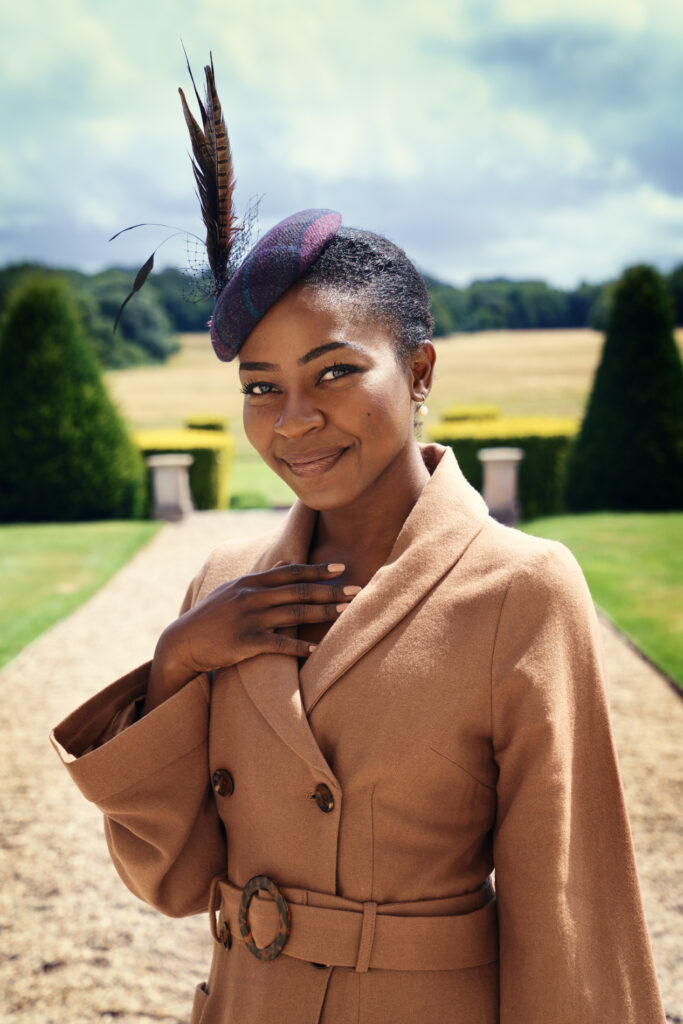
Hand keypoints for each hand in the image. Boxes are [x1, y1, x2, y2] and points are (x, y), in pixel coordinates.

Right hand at [143, 562, 358, 712]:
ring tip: (345, 613)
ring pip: (293, 615)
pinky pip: (278, 644)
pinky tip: (315, 648)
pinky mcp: (246, 642)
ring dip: (322, 613)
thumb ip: (261, 578)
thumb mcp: (233, 590)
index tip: (341, 568)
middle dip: (330, 590)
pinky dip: (298, 646)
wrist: (184, 641)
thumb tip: (284, 564)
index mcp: (250, 582)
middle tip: (356, 590)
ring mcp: (249, 619)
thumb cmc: (212, 616)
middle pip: (298, 591)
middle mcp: (251, 597)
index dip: (317, 570)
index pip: (290, 572)